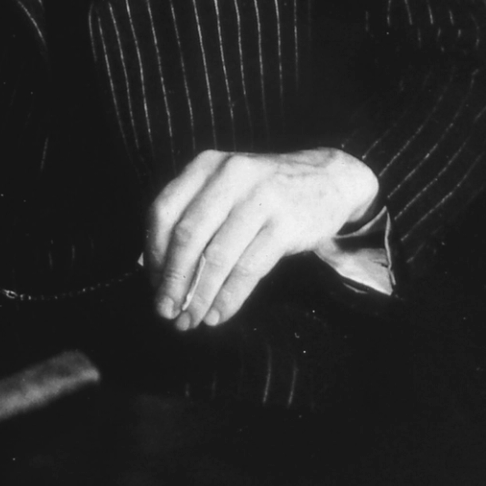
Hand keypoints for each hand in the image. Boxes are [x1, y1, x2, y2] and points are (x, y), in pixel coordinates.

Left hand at [144, 149, 375, 329]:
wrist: (331, 180)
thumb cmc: (267, 192)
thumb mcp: (226, 187)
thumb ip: (193, 216)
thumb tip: (155, 274)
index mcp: (207, 166)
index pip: (163, 213)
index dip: (154, 256)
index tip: (154, 286)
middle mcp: (231, 176)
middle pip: (188, 237)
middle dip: (173, 281)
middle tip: (167, 311)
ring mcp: (261, 198)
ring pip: (217, 257)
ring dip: (200, 296)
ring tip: (193, 319)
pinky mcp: (286, 224)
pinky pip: (249, 269)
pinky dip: (230, 297)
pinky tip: (220, 314)